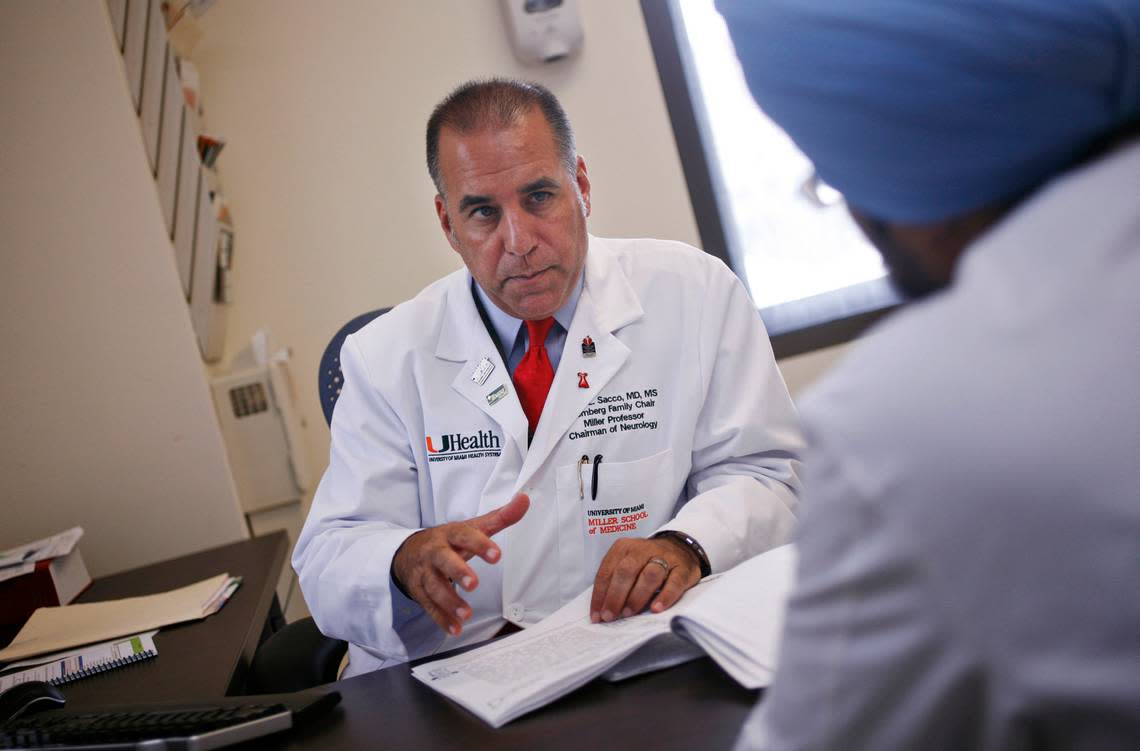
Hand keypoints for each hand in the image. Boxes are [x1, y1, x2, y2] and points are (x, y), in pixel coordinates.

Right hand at [392, 493, 529, 635]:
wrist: (409, 551)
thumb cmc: (449, 540)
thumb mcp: (472, 527)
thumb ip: (500, 517)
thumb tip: (524, 500)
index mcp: (450, 534)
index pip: (464, 536)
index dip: (480, 544)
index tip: (496, 556)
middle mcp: (435, 552)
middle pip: (443, 560)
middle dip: (458, 572)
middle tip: (473, 584)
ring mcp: (425, 573)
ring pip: (434, 587)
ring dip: (449, 602)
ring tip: (466, 614)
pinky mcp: (420, 591)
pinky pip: (429, 607)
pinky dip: (441, 619)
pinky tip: (455, 629)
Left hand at [589, 536, 701, 622]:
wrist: (681, 548)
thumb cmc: (647, 562)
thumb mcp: (628, 563)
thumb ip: (615, 581)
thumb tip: (602, 609)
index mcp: (624, 548)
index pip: (607, 571)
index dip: (600, 594)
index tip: (597, 615)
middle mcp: (642, 550)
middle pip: (626, 572)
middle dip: (615, 596)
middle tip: (610, 616)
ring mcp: (664, 557)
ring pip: (649, 575)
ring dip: (636, 597)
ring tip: (628, 613)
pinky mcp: (683, 568)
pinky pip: (674, 583)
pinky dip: (665, 597)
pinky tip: (656, 609)